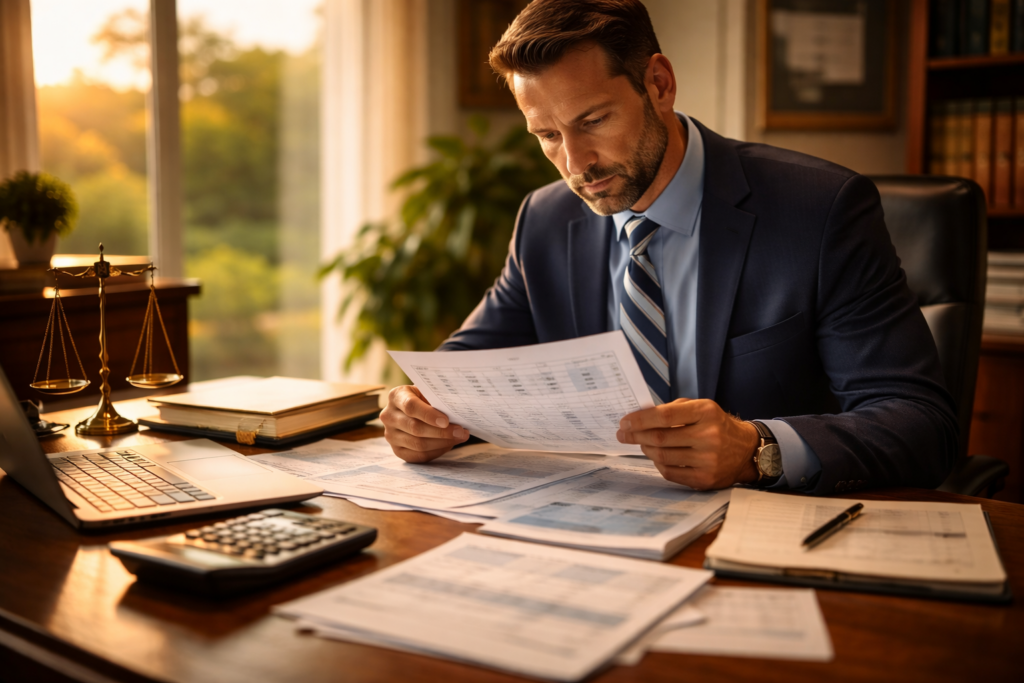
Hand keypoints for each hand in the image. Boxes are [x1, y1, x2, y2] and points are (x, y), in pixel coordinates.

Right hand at [381, 385, 468, 462]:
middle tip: (461, 431)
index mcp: (396, 396)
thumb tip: (457, 412)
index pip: (410, 406)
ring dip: (442, 442)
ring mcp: (390, 435)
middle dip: (441, 432)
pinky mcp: (397, 450)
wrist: (413, 409)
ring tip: (458, 437)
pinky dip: (437, 451)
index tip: (446, 421)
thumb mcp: (428, 392)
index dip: (429, 415)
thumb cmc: (424, 399)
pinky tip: (448, 444)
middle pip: (415, 428)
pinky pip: (418, 456)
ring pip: (418, 444)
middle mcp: (389, 416)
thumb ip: (437, 400)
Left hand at [616, 398, 761, 489]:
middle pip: (660, 438)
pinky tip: (656, 456)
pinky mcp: (705, 479)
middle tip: (623, 434)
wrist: (746, 450)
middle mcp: (709, 436)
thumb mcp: (700, 408)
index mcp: (706, 412)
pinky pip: (670, 473)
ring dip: (646, 449)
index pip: (664, 416)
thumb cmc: (716, 425)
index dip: (640, 420)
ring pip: (663, 456)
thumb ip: (672, 410)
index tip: (625, 422)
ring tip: (642, 443)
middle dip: (636, 436)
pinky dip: (658, 464)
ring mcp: (708, 460)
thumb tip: (639, 417)